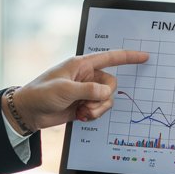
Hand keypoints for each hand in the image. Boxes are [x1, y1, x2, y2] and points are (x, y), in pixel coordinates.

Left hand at [6, 49, 149, 131]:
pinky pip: (99, 109)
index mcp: (82, 65)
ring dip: (97, 109)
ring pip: (107, 99)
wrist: (29, 112)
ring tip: (82, 112)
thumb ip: (88, 90)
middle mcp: (87, 76)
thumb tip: (106, 93)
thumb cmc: (42, 93)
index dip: (128, 57)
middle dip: (103, 98)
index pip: (110, 57)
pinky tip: (79, 116)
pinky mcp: (84, 104)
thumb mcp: (65, 90)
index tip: (144, 56)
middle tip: (88, 105)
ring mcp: (86, 91)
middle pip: (111, 85)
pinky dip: (93, 115)